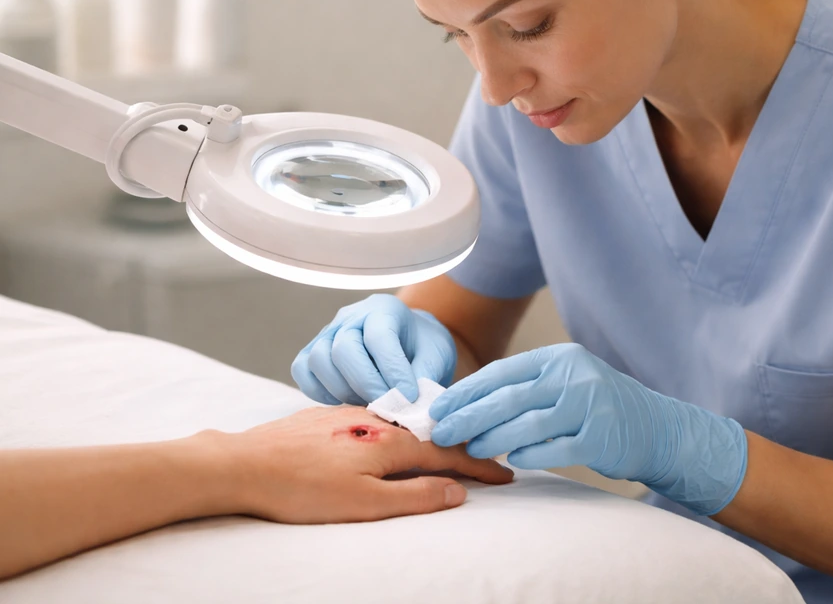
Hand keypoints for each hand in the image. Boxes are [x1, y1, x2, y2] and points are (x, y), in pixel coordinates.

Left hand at [215, 405, 512, 522]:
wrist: (242, 464)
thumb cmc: (301, 489)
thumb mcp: (365, 504)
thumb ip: (415, 496)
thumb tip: (457, 491)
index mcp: (390, 441)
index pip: (448, 453)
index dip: (479, 466)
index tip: (505, 474)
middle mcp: (375, 420)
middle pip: (429, 435)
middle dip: (460, 449)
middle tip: (486, 462)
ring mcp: (350, 415)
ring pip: (402, 427)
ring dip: (428, 440)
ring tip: (446, 452)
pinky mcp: (328, 417)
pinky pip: (377, 423)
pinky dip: (397, 435)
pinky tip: (392, 442)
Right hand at [291, 294, 456, 404]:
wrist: (410, 341)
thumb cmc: (423, 347)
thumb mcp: (437, 356)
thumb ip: (426, 377)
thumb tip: (411, 407)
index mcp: (384, 308)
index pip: (379, 337)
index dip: (392, 371)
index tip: (408, 397)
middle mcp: (351, 316)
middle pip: (343, 348)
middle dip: (367, 384)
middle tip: (388, 407)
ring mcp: (328, 332)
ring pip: (319, 360)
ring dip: (343, 390)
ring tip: (369, 403)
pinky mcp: (313, 351)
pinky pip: (303, 370)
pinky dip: (319, 391)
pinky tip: (344, 402)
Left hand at [429, 343, 747, 515]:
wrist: (658, 428)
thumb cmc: (599, 408)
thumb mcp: (566, 383)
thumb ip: (526, 388)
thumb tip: (468, 404)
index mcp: (559, 358)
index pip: (502, 372)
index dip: (467, 391)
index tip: (439, 407)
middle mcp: (573, 376)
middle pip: (508, 397)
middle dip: (468, 416)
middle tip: (441, 433)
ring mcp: (589, 405)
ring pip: (526, 424)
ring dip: (491, 439)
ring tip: (468, 449)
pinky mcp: (600, 438)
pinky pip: (554, 449)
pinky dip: (528, 455)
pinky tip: (509, 462)